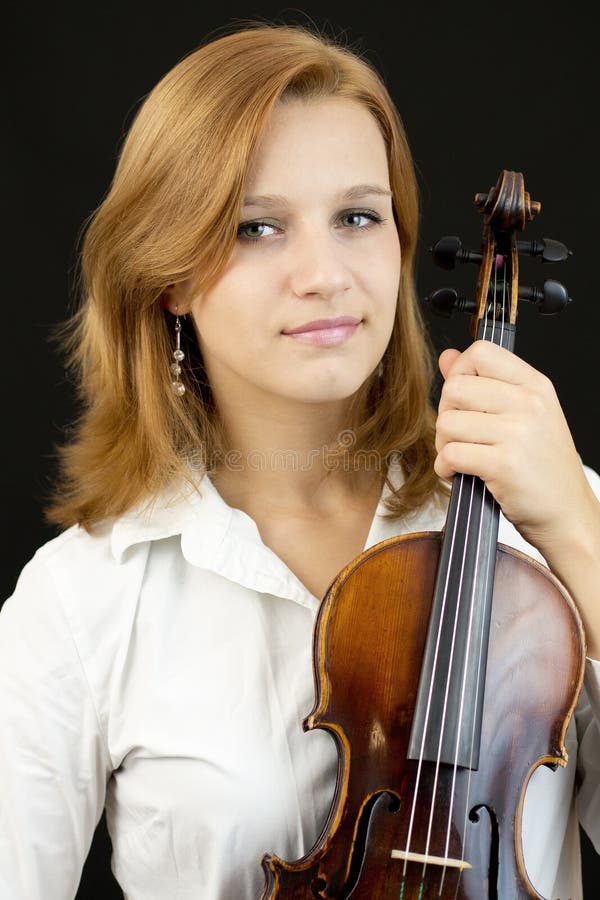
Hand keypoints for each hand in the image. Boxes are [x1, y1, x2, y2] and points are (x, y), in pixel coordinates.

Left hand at [434, 340, 592, 554]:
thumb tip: (447, 357)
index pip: (481, 352)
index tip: (462, 400)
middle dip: (445, 414)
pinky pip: (451, 454)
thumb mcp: (524, 415)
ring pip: (447, 423)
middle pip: (455, 388)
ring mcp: (518, 433)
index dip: (458, 373)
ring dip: (443, 445)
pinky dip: (444, 468)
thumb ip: (484, 383)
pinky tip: (458, 474)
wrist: (567, 514)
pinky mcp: (504, 464)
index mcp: (535, 386)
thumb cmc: (542, 467)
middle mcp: (529, 404)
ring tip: (460, 457)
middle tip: (458, 437)